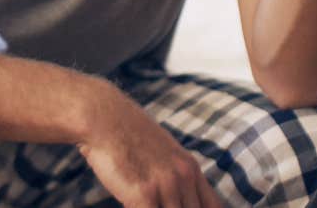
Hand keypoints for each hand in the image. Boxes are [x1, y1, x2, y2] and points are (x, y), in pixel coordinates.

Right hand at [79, 80, 222, 207]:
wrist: (101, 117)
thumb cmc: (124, 134)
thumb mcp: (161, 151)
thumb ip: (175, 175)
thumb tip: (178, 200)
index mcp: (190, 168)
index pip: (215, 207)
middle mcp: (184, 177)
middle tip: (156, 203)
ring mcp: (165, 185)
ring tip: (141, 202)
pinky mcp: (143, 193)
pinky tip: (128, 204)